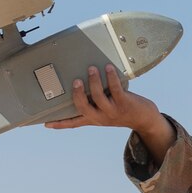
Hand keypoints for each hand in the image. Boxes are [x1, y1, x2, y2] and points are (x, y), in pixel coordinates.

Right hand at [46, 64, 173, 156]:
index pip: (73, 123)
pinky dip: (110, 78)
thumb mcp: (106, 110)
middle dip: (78, 94)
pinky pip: (115, 89)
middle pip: (83, 108)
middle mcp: (101, 117)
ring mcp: (112, 111)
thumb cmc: (124, 111)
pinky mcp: (124, 103)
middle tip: (76, 81)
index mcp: (94, 118)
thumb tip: (84, 82)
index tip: (45, 124)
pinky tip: (108, 68)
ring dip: (94, 82)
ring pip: (98, 97)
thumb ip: (95, 102)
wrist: (145, 120)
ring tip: (92, 69)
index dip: (60, 123)